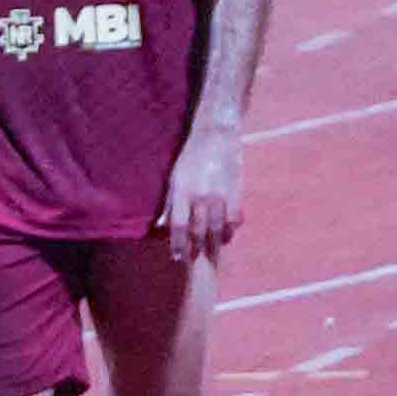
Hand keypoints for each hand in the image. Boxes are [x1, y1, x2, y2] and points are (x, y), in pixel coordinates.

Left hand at [164, 124, 246, 261]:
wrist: (217, 136)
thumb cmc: (191, 157)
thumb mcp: (174, 178)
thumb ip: (169, 204)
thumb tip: (160, 226)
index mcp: (183, 192)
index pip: (178, 225)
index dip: (177, 244)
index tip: (177, 256)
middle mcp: (201, 197)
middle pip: (199, 230)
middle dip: (196, 247)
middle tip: (195, 259)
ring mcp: (220, 196)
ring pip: (218, 228)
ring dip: (215, 244)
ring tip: (212, 254)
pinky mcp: (236, 192)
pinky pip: (234, 219)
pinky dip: (231, 230)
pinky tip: (227, 237)